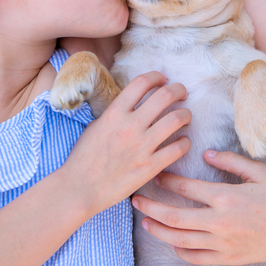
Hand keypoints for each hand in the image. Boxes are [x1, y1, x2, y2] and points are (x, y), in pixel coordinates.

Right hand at [64, 71, 191, 215]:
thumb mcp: (96, 125)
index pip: (142, 82)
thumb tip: (134, 103)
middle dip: (179, 89)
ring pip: (177, 119)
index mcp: (114, 113)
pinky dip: (185, 142)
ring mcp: (142, 146)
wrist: (79, 189)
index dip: (157, 76)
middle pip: (165, 95)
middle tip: (182, 94)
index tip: (163, 79)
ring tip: (185, 117)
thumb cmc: (84, 157)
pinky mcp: (150, 167)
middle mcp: (130, 126)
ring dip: (186, 114)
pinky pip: (178, 148)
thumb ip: (117, 112)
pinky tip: (182, 142)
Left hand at [132, 150, 265, 265]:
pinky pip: (194, 258)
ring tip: (145, 221)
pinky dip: (179, 250)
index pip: (187, 188)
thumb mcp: (259, 172)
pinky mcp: (225, 258)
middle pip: (174, 216)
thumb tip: (206, 153)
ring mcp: (221, 243)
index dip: (167, 180)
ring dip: (159, 230)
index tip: (157, 175)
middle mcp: (219, 222)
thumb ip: (230, 160)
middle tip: (135, 200)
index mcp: (226, 197)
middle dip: (151, 208)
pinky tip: (172, 240)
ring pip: (179, 240)